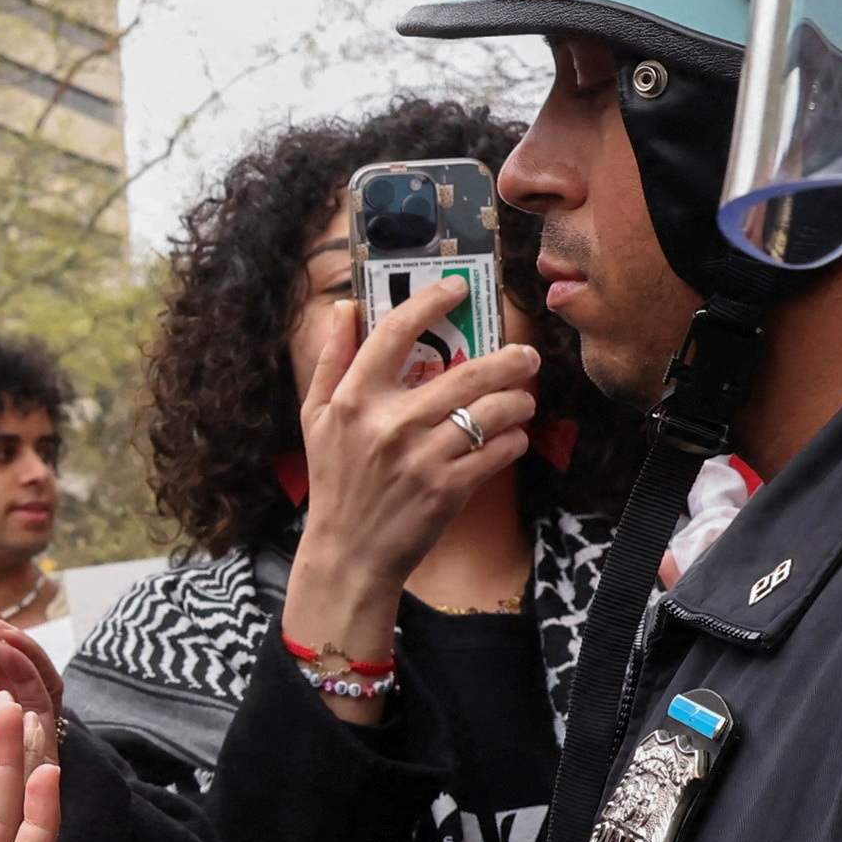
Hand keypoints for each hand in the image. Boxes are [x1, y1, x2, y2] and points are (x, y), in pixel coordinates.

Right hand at [284, 297, 535, 670]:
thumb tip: (345, 307)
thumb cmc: (335, 481)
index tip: (457, 289)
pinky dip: (514, 438)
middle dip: (508, 358)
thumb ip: (331, 359)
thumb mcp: (316, 417)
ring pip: (492, 410)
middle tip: (525, 354)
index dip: (430, 302)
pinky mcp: (448, 488)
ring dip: (519, 400)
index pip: (394, 332)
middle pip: (466, 370)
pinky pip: (499, 450)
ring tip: (523, 400)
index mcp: (354, 399)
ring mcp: (422, 457)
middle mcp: (389, 423)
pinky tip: (511, 436)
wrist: (350, 553)